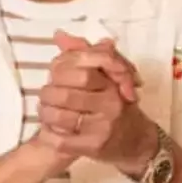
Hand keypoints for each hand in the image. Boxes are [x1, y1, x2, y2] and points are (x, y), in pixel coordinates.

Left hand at [35, 34, 158, 176]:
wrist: (137, 141)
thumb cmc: (119, 105)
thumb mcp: (108, 75)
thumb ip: (84, 53)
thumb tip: (59, 35)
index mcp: (112, 83)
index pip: (80, 72)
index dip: (59, 74)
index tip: (55, 77)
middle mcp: (110, 103)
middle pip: (65, 94)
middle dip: (48, 95)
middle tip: (44, 95)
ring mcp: (102, 127)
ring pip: (61, 117)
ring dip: (46, 114)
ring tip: (44, 111)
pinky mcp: (94, 147)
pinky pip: (62, 141)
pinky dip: (50, 136)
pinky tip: (49, 131)